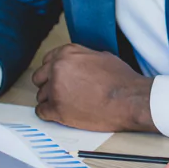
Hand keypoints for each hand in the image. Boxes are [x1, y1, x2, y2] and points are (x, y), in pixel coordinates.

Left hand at [32, 43, 155, 131]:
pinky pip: (41, 111)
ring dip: (50, 99)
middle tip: (61, 91)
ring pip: (40, 95)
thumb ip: (82, 57)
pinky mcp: (56, 109)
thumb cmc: (121, 80)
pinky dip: (49, 113)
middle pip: (39, 77)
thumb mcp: (102, 57)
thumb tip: (76, 62)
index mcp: (68, 53)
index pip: (47, 59)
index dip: (54, 70)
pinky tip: (61, 113)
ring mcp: (55, 89)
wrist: (129, 100)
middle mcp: (57, 69)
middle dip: (48, 83)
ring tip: (67, 103)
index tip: (58, 76)